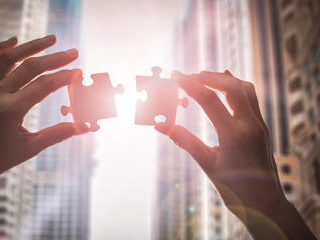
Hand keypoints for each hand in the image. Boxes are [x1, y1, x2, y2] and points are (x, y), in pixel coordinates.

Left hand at [0, 35, 87, 189]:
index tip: (78, 72)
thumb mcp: (29, 148)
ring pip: (10, 57)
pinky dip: (1, 48)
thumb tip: (83, 127)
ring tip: (50, 39)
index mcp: (10, 110)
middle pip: (31, 67)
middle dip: (55, 58)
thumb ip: (57, 134)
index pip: (44, 85)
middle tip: (73, 53)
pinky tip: (14, 40)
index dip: (64, 77)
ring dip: (31, 46)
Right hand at [155, 70, 314, 238]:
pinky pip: (251, 99)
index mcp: (234, 134)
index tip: (175, 75)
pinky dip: (236, 88)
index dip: (189, 84)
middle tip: (189, 76)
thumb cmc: (234, 189)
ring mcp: (259, 124)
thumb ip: (184, 140)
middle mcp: (250, 125)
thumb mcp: (206, 164)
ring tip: (205, 78)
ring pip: (245, 88)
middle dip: (208, 76)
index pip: (208, 99)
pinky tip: (225, 90)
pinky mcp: (262, 127)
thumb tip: (160, 126)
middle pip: (231, 86)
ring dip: (225, 79)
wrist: (264, 204)